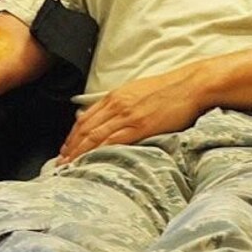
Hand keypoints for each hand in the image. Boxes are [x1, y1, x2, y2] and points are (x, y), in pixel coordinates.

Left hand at [57, 67, 204, 163]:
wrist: (190, 85)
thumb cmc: (168, 90)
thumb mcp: (137, 92)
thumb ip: (121, 104)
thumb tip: (110, 118)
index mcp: (115, 96)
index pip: (84, 118)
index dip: (72, 135)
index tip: (65, 148)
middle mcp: (116, 105)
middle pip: (85, 128)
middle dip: (70, 147)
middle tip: (60, 162)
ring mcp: (127, 116)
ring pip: (94, 136)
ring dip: (79, 152)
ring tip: (70, 166)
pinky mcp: (140, 126)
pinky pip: (113, 141)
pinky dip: (98, 152)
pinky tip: (91, 161)